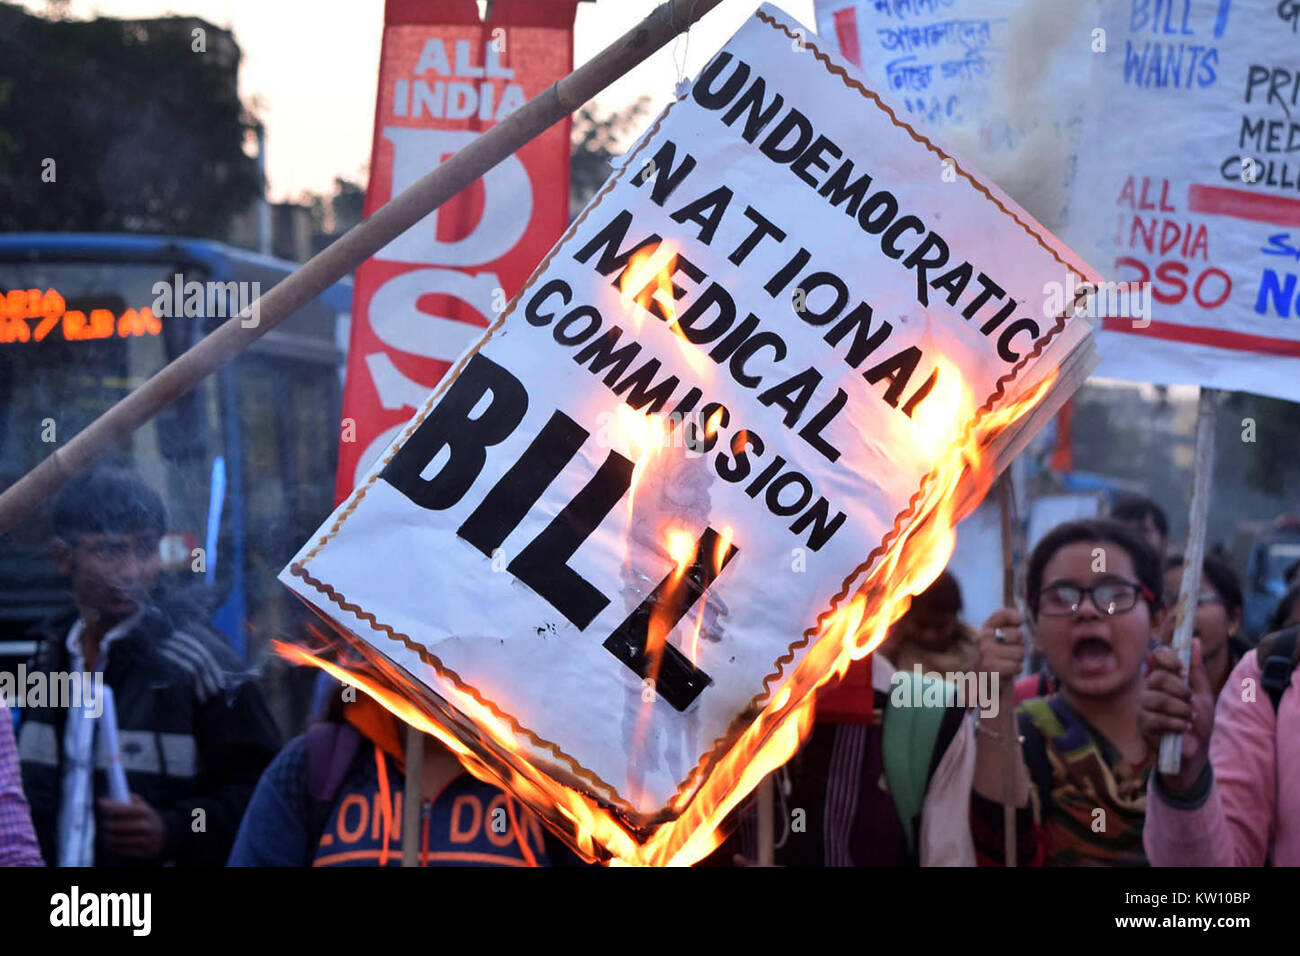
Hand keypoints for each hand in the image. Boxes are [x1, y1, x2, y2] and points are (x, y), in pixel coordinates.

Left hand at [98, 793, 165, 859]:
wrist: (166, 835)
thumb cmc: (148, 819)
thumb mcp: (144, 807)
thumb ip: (131, 800)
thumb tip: (116, 795)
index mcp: (146, 813)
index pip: (123, 809)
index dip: (110, 805)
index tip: (101, 802)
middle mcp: (146, 826)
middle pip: (117, 826)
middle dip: (108, 824)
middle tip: (105, 823)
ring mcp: (145, 840)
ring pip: (118, 840)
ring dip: (110, 837)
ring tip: (107, 835)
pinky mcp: (144, 852)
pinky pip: (123, 851)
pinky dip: (115, 847)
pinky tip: (113, 843)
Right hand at [974, 607, 1025, 697]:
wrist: (983, 684)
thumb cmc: (997, 659)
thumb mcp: (1000, 638)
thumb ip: (1008, 622)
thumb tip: (1019, 619)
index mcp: (985, 628)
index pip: (1004, 614)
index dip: (1015, 618)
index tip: (1018, 624)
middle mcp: (982, 637)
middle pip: (1019, 636)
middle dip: (1019, 647)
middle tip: (1008, 654)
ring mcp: (985, 652)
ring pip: (1020, 653)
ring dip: (1017, 661)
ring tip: (1006, 663)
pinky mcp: (990, 668)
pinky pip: (1017, 666)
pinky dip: (1015, 670)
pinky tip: (1005, 671)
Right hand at [1138, 638, 1213, 794]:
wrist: (1196, 752)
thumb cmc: (1198, 722)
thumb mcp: (1202, 694)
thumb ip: (1197, 670)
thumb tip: (1197, 640)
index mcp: (1164, 678)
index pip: (1158, 656)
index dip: (1169, 659)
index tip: (1183, 671)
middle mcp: (1149, 689)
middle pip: (1157, 677)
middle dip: (1179, 690)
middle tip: (1190, 701)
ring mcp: (1144, 707)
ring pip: (1157, 699)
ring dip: (1180, 710)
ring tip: (1189, 718)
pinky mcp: (1143, 725)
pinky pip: (1156, 718)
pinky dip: (1175, 724)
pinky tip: (1183, 729)